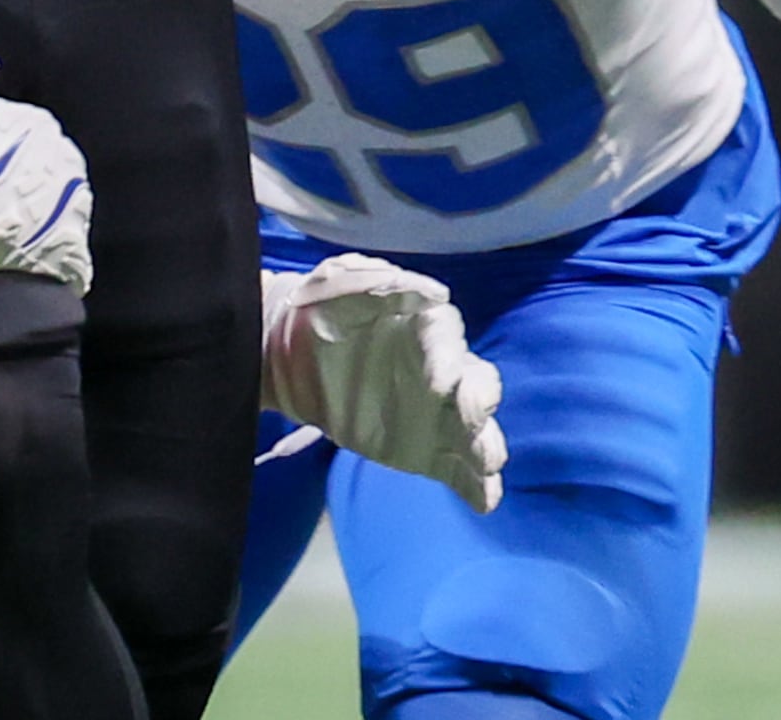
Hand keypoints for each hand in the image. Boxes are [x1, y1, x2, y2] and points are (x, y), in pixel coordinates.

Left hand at [260, 254, 507, 508]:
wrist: (292, 353)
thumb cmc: (326, 307)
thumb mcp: (344, 280)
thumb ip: (382, 284)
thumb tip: (430, 294)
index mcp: (427, 329)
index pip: (450, 342)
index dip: (450, 358)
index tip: (440, 378)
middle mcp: (444, 373)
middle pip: (476, 386)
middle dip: (478, 403)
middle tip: (472, 418)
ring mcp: (437, 415)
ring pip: (474, 432)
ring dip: (485, 446)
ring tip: (487, 464)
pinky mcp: (425, 450)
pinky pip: (458, 470)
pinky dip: (476, 485)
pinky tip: (485, 500)